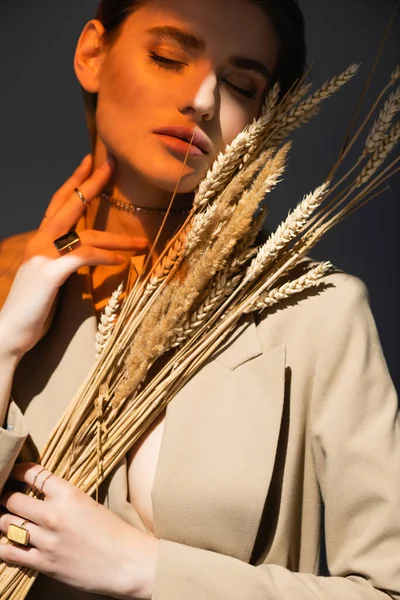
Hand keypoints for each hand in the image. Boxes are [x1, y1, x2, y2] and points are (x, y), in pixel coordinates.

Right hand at [0, 154, 147, 358]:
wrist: (9, 333)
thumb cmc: (32, 309)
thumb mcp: (51, 278)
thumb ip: (65, 261)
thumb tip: (86, 254)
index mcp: (40, 241)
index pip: (59, 203)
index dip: (75, 181)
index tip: (91, 161)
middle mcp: (40, 242)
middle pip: (69, 204)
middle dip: (92, 183)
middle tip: (112, 164)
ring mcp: (43, 256)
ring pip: (86, 235)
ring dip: (117, 238)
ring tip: (140, 243)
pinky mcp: (50, 273)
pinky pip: (84, 257)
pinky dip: (105, 256)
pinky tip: (121, 261)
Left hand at [0, 463, 157, 598]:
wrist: (127, 562)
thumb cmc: (114, 531)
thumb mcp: (89, 504)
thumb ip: (64, 498)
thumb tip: (42, 494)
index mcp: (69, 494)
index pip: (33, 474)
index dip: (18, 472)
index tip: (14, 474)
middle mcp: (54, 514)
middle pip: (13, 499)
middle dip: (6, 497)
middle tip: (6, 498)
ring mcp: (46, 540)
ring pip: (7, 524)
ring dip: (4, 520)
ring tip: (6, 519)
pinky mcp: (43, 563)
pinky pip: (10, 552)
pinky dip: (3, 546)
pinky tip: (4, 542)